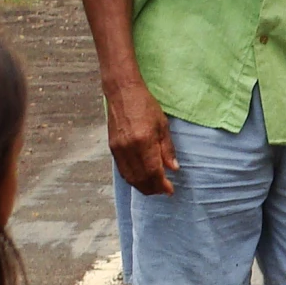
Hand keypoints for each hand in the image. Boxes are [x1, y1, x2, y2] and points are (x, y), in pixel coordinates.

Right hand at [106, 80, 175, 196]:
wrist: (122, 93)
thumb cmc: (145, 106)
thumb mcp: (163, 126)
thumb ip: (167, 149)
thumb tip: (173, 169)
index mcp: (144, 141)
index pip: (153, 172)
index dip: (162, 185)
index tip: (170, 190)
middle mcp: (128, 148)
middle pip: (140, 178)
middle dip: (153, 188)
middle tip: (164, 191)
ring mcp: (118, 149)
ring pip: (130, 177)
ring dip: (142, 186)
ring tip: (154, 188)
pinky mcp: (112, 148)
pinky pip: (122, 170)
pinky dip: (132, 178)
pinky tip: (141, 179)